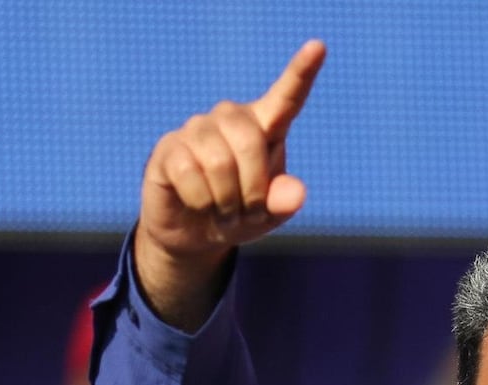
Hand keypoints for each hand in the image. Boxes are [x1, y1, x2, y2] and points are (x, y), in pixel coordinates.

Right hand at [131, 40, 324, 328]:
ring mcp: (197, 129)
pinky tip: (197, 205)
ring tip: (222, 213)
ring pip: (219, 163)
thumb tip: (296, 194)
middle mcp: (231, 118)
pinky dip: (201, 202)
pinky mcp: (169, 147)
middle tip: (246, 214)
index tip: (318, 47)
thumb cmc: (239, 216)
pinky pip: (190, 174)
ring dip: (226, 202)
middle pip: (249, 142)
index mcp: (265, 127)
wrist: (193, 235)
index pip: (287, 97)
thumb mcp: (268, 215)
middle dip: (252, 190)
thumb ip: (284, 202)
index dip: (301, 72)